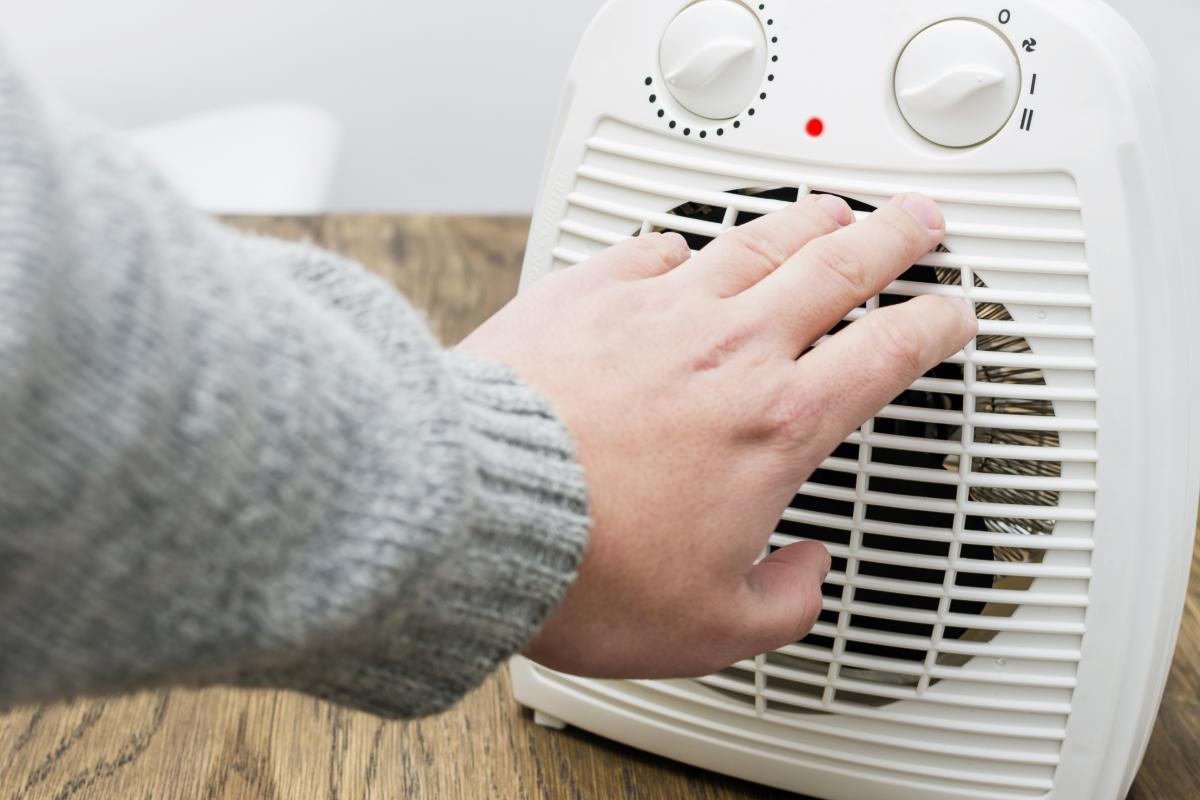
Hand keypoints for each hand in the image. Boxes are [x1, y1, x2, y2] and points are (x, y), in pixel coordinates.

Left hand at [458, 193, 976, 678]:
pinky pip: (654, 250)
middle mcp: (728, 349)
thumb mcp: (708, 627)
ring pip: (755, 241)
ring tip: (829, 209)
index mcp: (777, 422)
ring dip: (805, 221)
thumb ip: (782, 603)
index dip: (936, 324)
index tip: (952, 313)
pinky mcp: (589, 292)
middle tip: (918, 219)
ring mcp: (658, 310)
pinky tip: (687, 251)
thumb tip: (805, 576)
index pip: (888, 351)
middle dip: (891, 237)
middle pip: (837, 265)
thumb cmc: (587, 568)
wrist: (480, 512)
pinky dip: (685, 248)